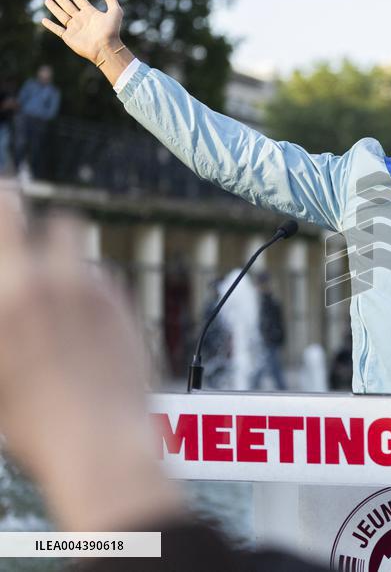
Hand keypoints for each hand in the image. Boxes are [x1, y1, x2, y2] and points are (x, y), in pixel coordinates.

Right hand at [0, 187, 183, 529]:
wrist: (98, 445)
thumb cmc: (32, 422)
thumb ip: (5, 311)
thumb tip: (13, 294)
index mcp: (10, 293)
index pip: (5, 211)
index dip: (4, 199)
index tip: (6, 195)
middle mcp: (55, 282)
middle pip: (61, 223)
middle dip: (50, 232)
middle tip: (41, 256)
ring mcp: (98, 295)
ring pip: (88, 259)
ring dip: (74, 269)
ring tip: (65, 310)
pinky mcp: (129, 311)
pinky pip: (107, 285)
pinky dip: (95, 296)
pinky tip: (90, 334)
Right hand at [41, 0, 123, 64]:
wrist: (106, 48)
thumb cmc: (112, 31)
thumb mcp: (115, 12)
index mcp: (90, 13)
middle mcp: (81, 19)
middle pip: (68, 5)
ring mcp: (74, 28)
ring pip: (61, 15)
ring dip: (54, 8)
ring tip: (47, 0)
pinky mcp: (69, 37)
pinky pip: (57, 30)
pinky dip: (50, 26)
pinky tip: (43, 20)